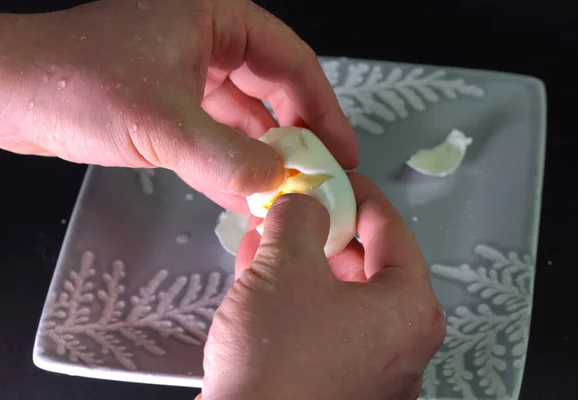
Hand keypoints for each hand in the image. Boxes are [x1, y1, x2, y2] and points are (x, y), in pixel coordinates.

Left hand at [0, 0, 357, 211]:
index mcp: (217, 20)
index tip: (340, 150)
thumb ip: (226, 158)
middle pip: (273, 89)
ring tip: (286, 192)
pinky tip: (244, 192)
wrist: (4, 94)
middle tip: (318, 176)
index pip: (291, 61)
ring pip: (243, 115)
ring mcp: (187, 73)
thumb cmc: (74, 83)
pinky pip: (214, 132)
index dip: (323, 108)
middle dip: (296, 134)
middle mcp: (207, 42)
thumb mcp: (163, 123)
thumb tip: (277, 184)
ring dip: (263, 153)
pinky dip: (230, 160)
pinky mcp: (168, 101)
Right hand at [201, 173, 445, 399]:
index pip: (391, 229)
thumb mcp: (286, 265)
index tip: (333, 176)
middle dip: (321, 229)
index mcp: (410, 308)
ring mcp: (372, 370)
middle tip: (292, 207)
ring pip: (338, 294)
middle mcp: (402, 342)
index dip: (357, 193)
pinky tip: (261, 278)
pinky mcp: (338, 386)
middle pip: (366, 263)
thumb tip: (304, 204)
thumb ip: (300, 217)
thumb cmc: (278, 356)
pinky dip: (296, 297)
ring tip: (267, 236)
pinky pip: (323, 324)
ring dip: (302, 261)